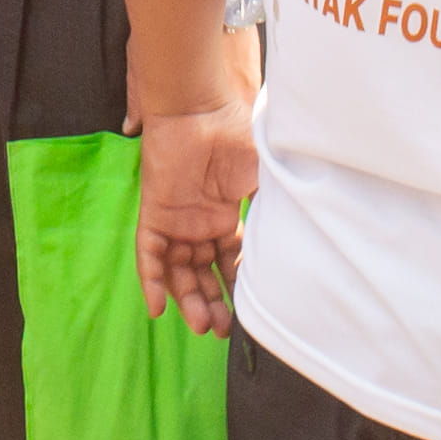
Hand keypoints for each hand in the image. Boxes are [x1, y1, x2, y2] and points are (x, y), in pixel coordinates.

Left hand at [130, 100, 258, 323]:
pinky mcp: (154, 213)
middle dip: (212, 302)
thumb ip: (271, 211)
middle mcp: (198, 220)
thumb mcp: (263, 180)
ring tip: (205, 326)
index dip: (235, 284)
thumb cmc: (237, 136)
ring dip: (189, 300)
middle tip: (222, 330)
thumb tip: (292, 244)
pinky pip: (148, 254)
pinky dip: (152, 281)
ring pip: (178, 270)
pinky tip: (159, 308)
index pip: (228, 259)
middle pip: (202, 272)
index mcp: (224, 213)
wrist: (205, 109)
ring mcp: (176, 218)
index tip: (247, 310)